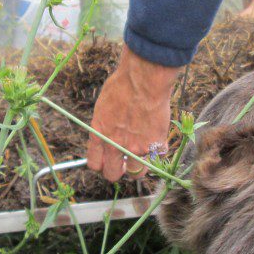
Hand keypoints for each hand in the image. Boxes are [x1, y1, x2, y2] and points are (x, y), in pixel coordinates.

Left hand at [87, 44, 180, 182]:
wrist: (143, 80)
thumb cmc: (122, 85)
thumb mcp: (103, 106)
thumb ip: (105, 125)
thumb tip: (107, 133)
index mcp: (99, 135)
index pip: (95, 164)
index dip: (101, 165)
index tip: (107, 161)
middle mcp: (115, 146)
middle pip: (112, 174)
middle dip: (117, 170)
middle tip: (124, 163)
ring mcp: (135, 148)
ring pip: (136, 172)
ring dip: (138, 166)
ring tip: (142, 153)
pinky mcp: (154, 145)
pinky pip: (156, 156)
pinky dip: (158, 149)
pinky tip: (157, 136)